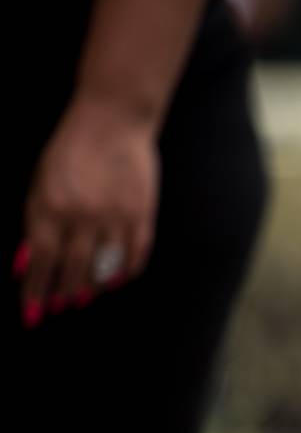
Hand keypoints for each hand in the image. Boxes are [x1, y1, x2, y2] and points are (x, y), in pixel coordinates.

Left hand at [14, 94, 158, 327]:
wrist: (112, 121)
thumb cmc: (71, 150)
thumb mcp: (41, 183)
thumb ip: (36, 222)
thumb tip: (27, 262)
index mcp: (51, 205)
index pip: (42, 260)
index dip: (36, 289)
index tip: (33, 311)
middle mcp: (83, 215)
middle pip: (73, 269)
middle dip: (63, 292)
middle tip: (60, 306)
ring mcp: (115, 216)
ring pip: (103, 267)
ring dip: (92, 286)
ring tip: (84, 295)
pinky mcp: (141, 214)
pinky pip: (135, 255)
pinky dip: (125, 272)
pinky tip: (115, 280)